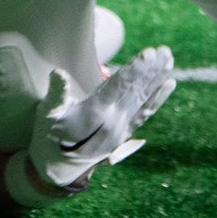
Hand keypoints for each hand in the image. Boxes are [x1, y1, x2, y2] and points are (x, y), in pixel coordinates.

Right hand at [28, 46, 175, 187]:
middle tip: (164, 50)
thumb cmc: (48, 136)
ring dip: (157, 78)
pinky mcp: (125, 131)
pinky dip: (158, 98)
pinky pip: (145, 112)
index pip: (118, 87)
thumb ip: (56, 94)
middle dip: (151, 69)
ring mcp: (122, 128)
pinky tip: (169, 83)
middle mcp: (114, 122)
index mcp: (95, 115)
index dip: (134, 70)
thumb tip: (58, 74)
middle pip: (135, 90)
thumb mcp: (47, 115)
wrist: (58, 168)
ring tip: (169, 57)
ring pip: (143, 99)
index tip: (148, 54)